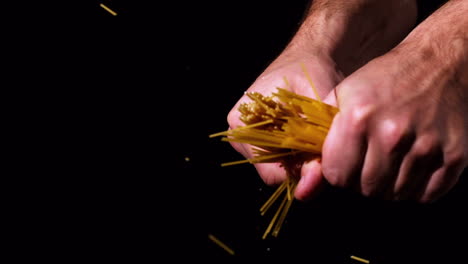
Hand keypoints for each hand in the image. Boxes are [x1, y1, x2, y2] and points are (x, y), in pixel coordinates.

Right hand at [227, 51, 342, 189]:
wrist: (308, 55)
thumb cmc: (312, 73)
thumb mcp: (317, 107)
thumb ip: (315, 146)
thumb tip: (310, 185)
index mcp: (243, 121)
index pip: (270, 171)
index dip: (299, 173)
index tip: (321, 163)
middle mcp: (239, 131)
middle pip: (272, 171)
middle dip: (299, 166)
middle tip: (321, 148)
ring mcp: (247, 134)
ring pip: (276, 166)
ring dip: (298, 159)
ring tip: (314, 138)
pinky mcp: (258, 135)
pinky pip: (277, 157)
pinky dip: (295, 153)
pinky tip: (307, 138)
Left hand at [319, 40, 467, 202]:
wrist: (441, 64)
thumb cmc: (388, 78)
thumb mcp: (346, 91)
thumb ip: (324, 126)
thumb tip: (313, 160)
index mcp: (358, 118)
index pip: (336, 176)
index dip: (338, 173)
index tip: (344, 165)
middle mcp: (391, 135)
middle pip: (365, 189)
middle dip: (362, 182)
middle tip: (368, 165)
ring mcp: (425, 148)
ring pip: (394, 195)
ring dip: (389, 186)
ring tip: (390, 164)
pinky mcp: (453, 156)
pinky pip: (426, 195)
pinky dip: (416, 189)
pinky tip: (411, 169)